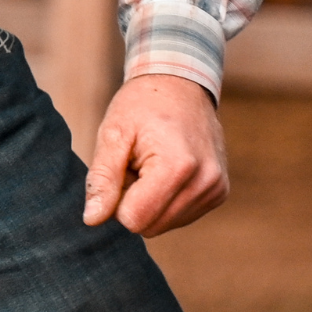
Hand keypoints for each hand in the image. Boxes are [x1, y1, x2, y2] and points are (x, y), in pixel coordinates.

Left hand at [82, 74, 228, 237]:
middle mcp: (205, 182)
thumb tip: (93, 220)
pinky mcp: (219, 193)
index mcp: (178, 167)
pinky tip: (168, 171)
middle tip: (137, 165)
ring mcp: (215, 189)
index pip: (134, 219)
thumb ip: (102, 178)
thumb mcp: (114, 133)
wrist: (181, 84)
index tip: (124, 168)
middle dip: (134, 202)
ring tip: (152, 165)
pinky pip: (179, 217)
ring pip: (164, 226)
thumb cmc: (142, 105)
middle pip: (149, 227)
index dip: (118, 199)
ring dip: (150, 202)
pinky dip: (166, 200)